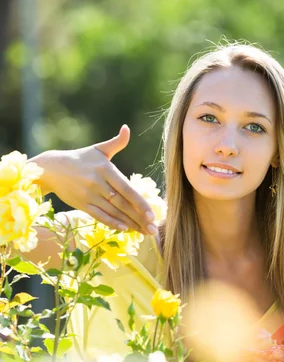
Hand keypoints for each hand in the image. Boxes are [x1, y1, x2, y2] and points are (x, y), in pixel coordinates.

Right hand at [31, 125, 156, 233]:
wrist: (52, 168)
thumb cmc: (81, 158)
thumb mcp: (99, 149)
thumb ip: (116, 143)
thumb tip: (126, 129)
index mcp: (106, 169)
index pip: (127, 189)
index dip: (140, 203)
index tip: (152, 215)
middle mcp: (98, 183)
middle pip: (122, 204)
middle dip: (139, 218)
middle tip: (153, 229)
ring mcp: (89, 195)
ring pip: (113, 212)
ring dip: (130, 223)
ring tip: (144, 232)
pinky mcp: (81, 204)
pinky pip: (99, 216)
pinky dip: (112, 223)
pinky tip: (125, 229)